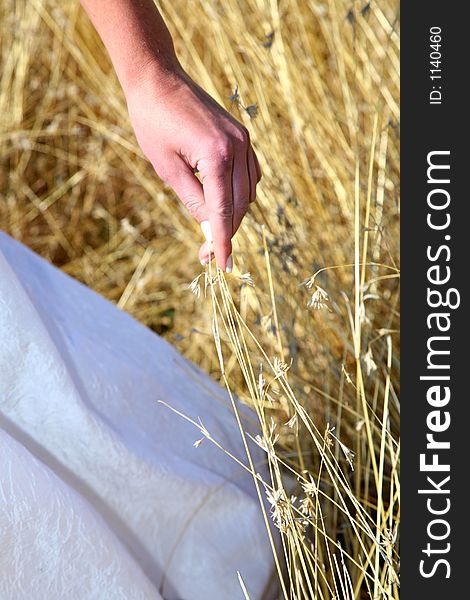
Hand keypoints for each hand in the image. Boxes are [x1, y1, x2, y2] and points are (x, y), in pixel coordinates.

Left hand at [125, 67, 260, 270]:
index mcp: (217, 156)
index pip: (224, 211)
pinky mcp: (242, 135)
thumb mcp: (167, 168)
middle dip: (226, 232)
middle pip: (240, 205)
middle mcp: (238, 147)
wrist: (158, 79)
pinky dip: (241, 193)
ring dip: (234, 214)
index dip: (223, 242)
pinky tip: (225, 203)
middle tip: (207, 252)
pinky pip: (251, 175)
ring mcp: (244, 140)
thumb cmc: (153, 122)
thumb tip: (209, 228)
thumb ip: (192, 201)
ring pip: (248, 192)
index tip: (222, 266)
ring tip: (212, 229)